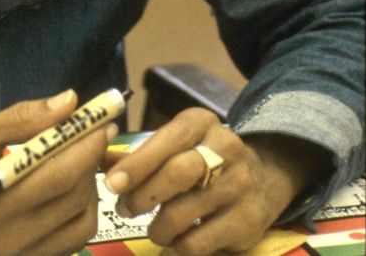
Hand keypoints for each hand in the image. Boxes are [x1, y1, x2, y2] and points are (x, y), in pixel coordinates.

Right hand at [0, 89, 117, 255]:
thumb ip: (20, 118)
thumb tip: (68, 101)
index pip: (57, 177)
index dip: (86, 148)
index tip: (102, 121)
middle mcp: (7, 238)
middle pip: (72, 200)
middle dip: (91, 162)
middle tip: (94, 134)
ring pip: (78, 225)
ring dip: (89, 189)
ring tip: (79, 162)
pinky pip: (67, 243)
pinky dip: (78, 214)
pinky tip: (68, 189)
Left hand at [103, 108, 327, 254]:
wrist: (265, 177)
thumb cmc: (204, 158)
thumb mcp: (179, 144)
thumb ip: (142, 153)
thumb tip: (100, 161)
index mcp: (201, 122)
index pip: (168, 138)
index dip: (138, 163)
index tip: (112, 184)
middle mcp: (225, 148)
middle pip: (178, 173)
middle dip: (144, 195)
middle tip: (124, 209)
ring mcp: (240, 184)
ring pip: (185, 213)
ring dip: (157, 228)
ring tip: (152, 230)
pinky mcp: (249, 220)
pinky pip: (199, 242)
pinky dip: (177, 247)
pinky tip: (173, 243)